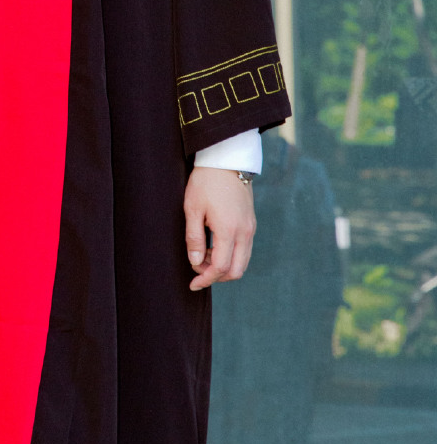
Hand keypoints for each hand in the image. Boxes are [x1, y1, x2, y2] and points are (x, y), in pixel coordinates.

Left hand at [184, 167, 255, 290]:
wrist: (227, 160)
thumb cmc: (205, 182)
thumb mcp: (192, 208)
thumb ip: (194, 238)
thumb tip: (196, 263)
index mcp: (229, 230)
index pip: (221, 267)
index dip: (206, 279)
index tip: (193, 284)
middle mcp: (244, 232)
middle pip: (237, 270)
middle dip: (217, 276)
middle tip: (198, 270)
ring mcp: (250, 228)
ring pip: (243, 261)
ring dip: (225, 266)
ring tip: (204, 256)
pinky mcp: (251, 223)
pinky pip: (245, 249)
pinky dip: (231, 255)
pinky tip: (215, 246)